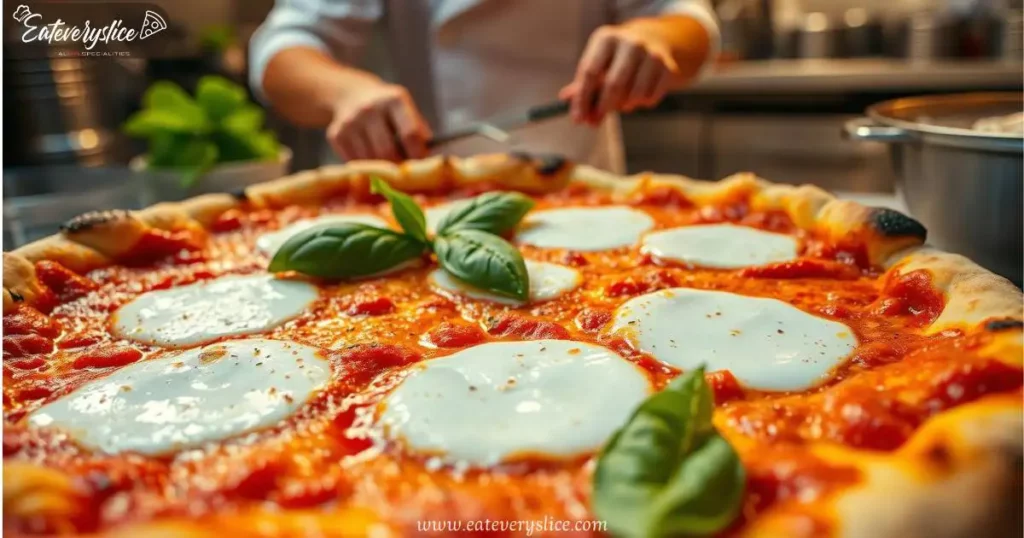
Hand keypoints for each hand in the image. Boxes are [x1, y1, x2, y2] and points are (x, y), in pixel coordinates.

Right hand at [326, 82, 431, 161]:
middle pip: (388, 151)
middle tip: (403, 173)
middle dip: (398, 167)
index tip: (421, 167)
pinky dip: (364, 167)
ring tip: (386, 166)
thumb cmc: (389, 111)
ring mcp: (350, 121)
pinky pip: (354, 162)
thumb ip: (418, 132)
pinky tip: (369, 159)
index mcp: (394, 100)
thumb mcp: (406, 111)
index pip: (411, 134)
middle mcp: (370, 108)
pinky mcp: (336, 134)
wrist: (352, 95)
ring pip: (370, 161)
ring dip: (380, 169)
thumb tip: (427, 160)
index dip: (418, 155)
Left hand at [560, 25, 678, 124]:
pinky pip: (650, 98)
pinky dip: (641, 104)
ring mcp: (652, 54)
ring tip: (621, 103)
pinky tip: (638, 96)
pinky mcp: (668, 67)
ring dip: (623, 107)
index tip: (577, 119)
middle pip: (614, 84)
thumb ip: (581, 84)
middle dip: (603, 107)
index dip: (582, 98)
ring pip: (634, 95)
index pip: (590, 71)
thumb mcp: (597, 62)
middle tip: (595, 122)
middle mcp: (631, 42)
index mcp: (607, 38)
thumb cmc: (616, 57)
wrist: (653, 41)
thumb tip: (565, 100)